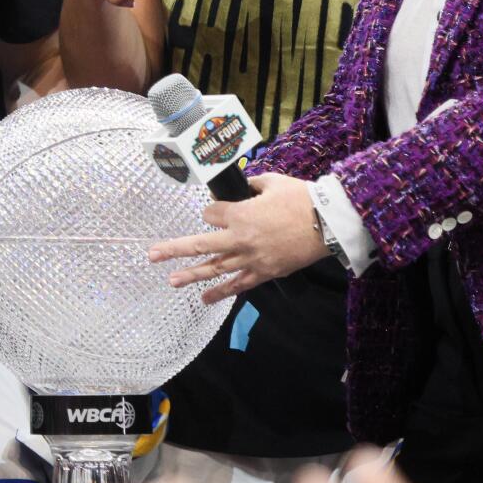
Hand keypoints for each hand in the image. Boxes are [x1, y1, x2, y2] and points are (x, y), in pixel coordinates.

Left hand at [147, 173, 324, 301]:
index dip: (212, 210)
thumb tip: (245, 186)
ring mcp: (251, 259)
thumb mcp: (273, 182)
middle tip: (152, 255)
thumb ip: (253, 184)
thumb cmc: (302, 199)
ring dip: (191, 275)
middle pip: (200, 245)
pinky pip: (238, 285)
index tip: (220, 209)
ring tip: (171, 280)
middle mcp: (240, 239)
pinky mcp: (265, 273)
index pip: (210, 214)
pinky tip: (204, 300)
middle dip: (174, 249)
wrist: (329, 224)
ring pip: (215, 269)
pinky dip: (221, 293)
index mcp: (240, 214)